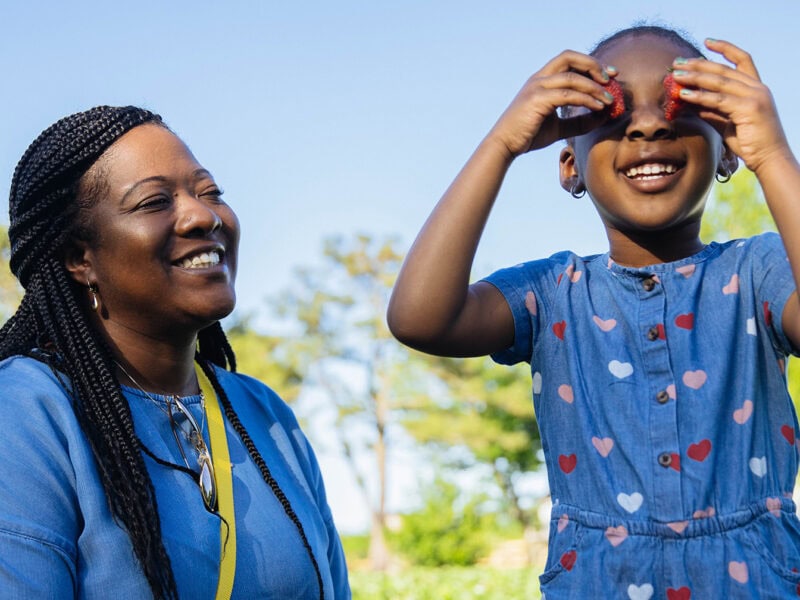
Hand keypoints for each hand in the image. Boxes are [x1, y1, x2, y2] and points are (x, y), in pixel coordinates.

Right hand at [486, 50, 617, 157]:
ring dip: (594, 86)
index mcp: (542, 80)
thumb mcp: (558, 127)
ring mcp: (537, 87)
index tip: (610, 75)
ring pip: (572, 76)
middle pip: (569, 57)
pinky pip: (568, 94)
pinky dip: (586, 99)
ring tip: (609, 100)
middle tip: (611, 79)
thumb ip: (580, 121)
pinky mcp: (537, 100)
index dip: (590, 63)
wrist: (505, 145)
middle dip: (593, 64)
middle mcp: (539, 78)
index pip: (569, 60)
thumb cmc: (529, 135)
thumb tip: (604, 116)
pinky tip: (598, 107)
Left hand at [671, 39, 790, 173]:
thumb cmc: (749, 143)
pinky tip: (683, 95)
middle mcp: (758, 88)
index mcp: (756, 87)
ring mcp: (756, 96)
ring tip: (675, 76)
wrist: (769, 159)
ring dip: (694, 77)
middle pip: (724, 69)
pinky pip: (719, 99)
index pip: (741, 60)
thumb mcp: (726, 122)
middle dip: (698, 64)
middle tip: (677, 62)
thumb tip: (690, 101)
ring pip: (719, 81)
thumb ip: (711, 110)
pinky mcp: (750, 108)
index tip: (707, 42)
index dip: (725, 48)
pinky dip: (699, 96)